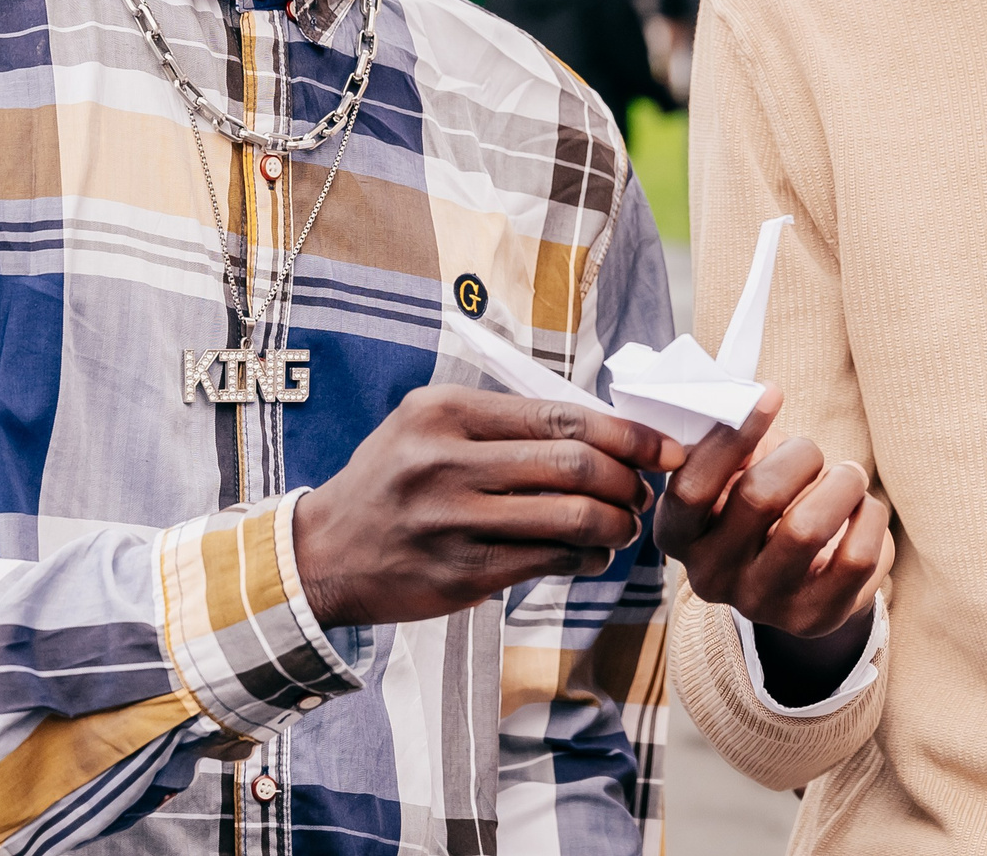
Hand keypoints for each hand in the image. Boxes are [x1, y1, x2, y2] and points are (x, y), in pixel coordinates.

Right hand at [294, 386, 682, 628]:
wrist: (324, 553)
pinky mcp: (459, 573)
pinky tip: (593, 555)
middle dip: (627, 481)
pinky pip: (547, 562)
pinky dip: (585, 558)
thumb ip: (503, 425)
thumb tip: (599, 431)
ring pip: (569, 518)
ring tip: (624, 527)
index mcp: (446, 412)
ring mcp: (452, 520)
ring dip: (615, 525)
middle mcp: (447, 461)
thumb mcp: (429, 428)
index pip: (560, 416)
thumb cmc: (394, 482)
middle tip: (643, 493)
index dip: (624, 434)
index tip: (661, 448)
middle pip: (574, 465)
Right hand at [654, 387, 891, 644]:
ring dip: (841, 482)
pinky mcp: (814, 619)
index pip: (694, 486)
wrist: (791, 578)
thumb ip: (728, 440)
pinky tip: (862, 509)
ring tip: (847, 476)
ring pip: (809, 527)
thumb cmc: (756, 505)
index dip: (734, 435)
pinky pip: (856, 556)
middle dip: (801, 454)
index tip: (772, 393)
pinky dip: (870, 517)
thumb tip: (753, 397)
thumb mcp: (729, 475)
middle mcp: (712, 576)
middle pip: (760, 496)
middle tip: (814, 451)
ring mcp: (762, 604)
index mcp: (678, 535)